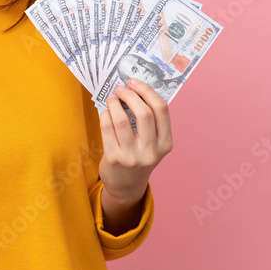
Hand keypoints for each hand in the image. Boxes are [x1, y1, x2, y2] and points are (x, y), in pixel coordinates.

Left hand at [98, 78, 173, 204]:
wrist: (126, 186)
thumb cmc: (140, 156)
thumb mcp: (153, 143)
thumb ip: (151, 121)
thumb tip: (135, 88)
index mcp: (165, 144)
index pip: (161, 110)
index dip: (147, 91)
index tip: (135, 82)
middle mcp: (151, 151)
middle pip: (144, 113)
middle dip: (130, 95)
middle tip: (121, 89)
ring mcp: (132, 157)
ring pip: (121, 119)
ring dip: (114, 103)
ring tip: (112, 98)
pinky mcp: (114, 159)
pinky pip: (107, 128)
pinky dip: (105, 114)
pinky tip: (105, 112)